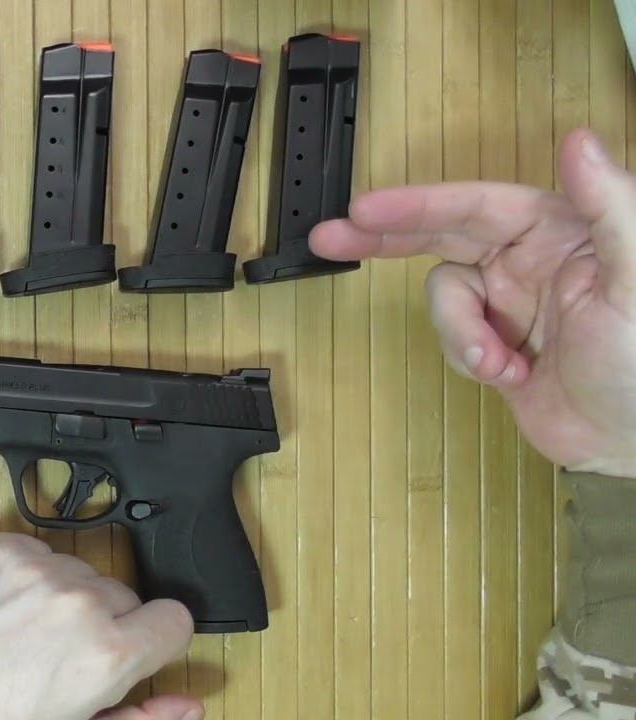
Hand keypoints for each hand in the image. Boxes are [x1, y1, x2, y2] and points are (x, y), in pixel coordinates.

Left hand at [0, 533, 202, 719]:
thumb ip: (140, 718)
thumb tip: (189, 707)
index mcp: (106, 654)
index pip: (175, 619)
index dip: (155, 641)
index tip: (134, 651)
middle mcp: (77, 603)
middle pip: (125, 597)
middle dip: (104, 625)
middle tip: (60, 660)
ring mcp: (36, 570)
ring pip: (82, 574)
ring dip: (66, 599)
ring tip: (26, 638)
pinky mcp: (0, 549)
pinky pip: (41, 553)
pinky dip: (29, 579)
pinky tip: (5, 614)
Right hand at [311, 128, 635, 477]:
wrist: (634, 441)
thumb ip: (609, 205)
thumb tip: (580, 143)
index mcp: (559, 231)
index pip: (474, 205)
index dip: (417, 205)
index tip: (367, 208)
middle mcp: (527, 261)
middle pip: (439, 235)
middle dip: (384, 238)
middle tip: (332, 236)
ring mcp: (507, 305)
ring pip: (442, 299)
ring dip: (459, 332)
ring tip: (496, 361)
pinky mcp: (494, 346)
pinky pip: (451, 340)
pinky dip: (469, 359)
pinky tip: (507, 374)